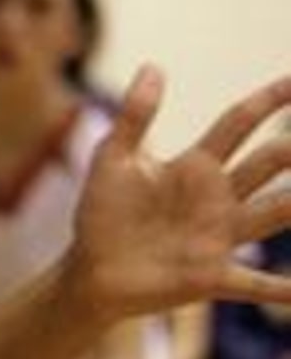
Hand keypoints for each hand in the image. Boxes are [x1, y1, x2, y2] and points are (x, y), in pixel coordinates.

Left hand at [63, 67, 290, 325]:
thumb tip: (153, 66)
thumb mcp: (111, 161)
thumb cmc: (100, 216)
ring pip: (275, 213)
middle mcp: (218, 198)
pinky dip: (281, 291)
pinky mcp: (210, 276)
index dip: (269, 98)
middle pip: (270, 161)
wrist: (87, 272)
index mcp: (196, 167)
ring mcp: (219, 237)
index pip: (239, 122)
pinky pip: (255, 284)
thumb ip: (134, 117)